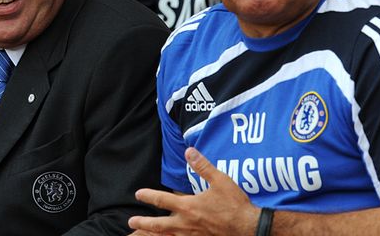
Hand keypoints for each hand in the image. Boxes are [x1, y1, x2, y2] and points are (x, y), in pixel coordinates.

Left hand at [128, 147, 258, 235]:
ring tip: (144, 235)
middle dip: (143, 223)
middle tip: (131, 222)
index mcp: (189, 207)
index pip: (163, 200)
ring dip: (155, 234)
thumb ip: (202, 166)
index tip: (138, 194)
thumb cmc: (234, 204)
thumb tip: (189, 152)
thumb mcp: (220, 180)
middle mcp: (186, 223)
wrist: (248, 227)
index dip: (149, 196)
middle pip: (159, 225)